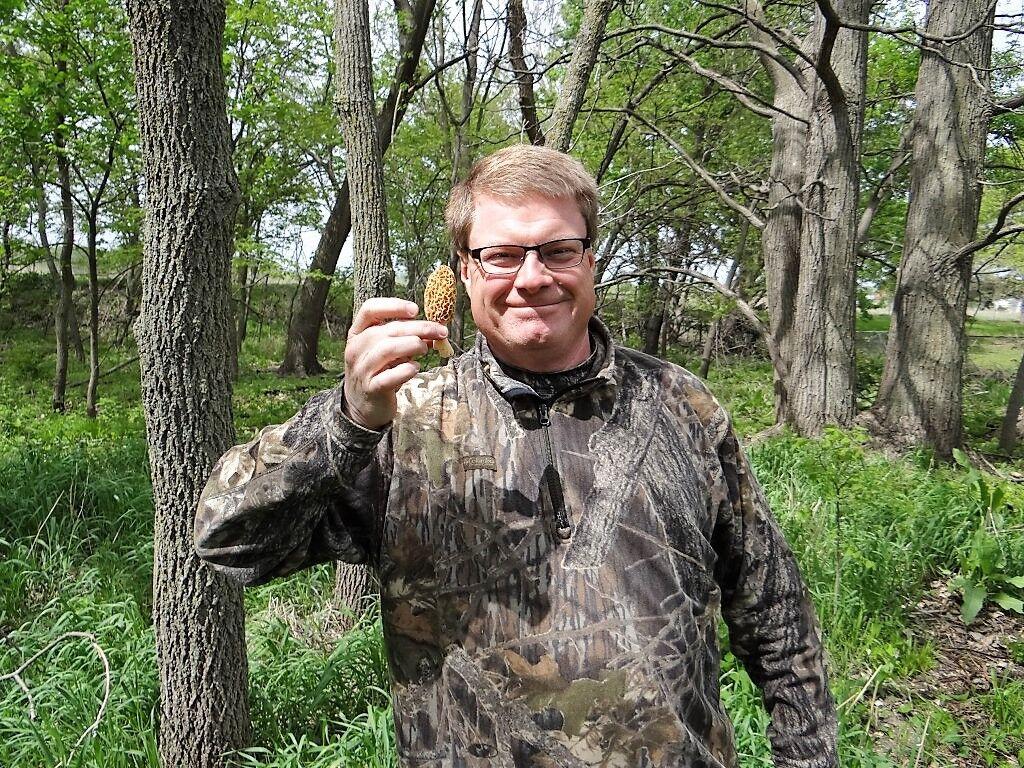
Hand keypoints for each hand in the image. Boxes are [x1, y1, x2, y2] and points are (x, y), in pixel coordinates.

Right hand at [342, 297, 447, 429]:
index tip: (415, 310)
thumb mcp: (387, 350)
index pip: (370, 309)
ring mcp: (361, 369)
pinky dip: (406, 370)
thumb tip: (434, 330)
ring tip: (425, 349)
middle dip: (418, 328)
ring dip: (412, 345)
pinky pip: (389, 376)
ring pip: (386, 349)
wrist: (362, 405)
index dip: (393, 306)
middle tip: (440, 331)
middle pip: (387, 330)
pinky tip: (416, 368)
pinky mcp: (371, 389)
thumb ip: (405, 337)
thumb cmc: (378, 371)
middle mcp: (356, 349)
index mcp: (357, 333)